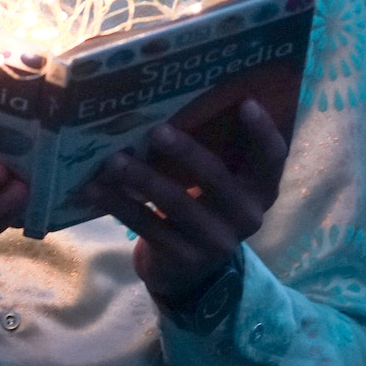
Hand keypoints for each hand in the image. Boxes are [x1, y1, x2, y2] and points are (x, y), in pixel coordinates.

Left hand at [81, 99, 289, 307]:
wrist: (189, 272)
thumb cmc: (204, 204)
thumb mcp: (220, 183)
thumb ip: (216, 149)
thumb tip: (182, 92)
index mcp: (261, 189)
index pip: (272, 159)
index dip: (263, 132)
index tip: (247, 102)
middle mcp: (246, 216)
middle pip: (217, 178)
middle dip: (186, 152)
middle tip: (157, 130)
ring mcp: (215, 241)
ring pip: (176, 203)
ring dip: (143, 178)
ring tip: (114, 160)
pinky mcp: (182, 258)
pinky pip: (146, 225)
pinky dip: (117, 204)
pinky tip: (93, 189)